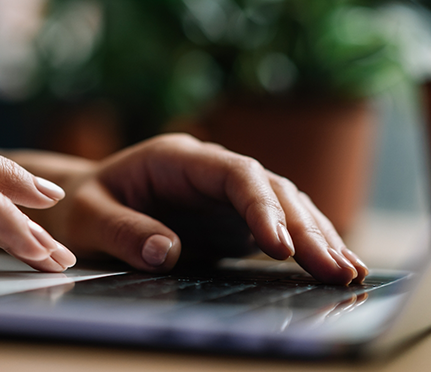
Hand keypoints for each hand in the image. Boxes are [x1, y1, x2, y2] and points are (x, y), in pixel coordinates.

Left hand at [17, 134, 367, 284]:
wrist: (85, 201)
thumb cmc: (83, 205)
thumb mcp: (89, 216)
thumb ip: (123, 230)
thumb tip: (166, 253)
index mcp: (177, 158)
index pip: (234, 172)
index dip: (261, 204)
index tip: (279, 245)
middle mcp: (208, 170)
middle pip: (268, 187)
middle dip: (303, 226)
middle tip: (334, 268)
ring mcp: (223, 193)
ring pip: (282, 202)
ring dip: (315, 234)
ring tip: (347, 271)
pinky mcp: (230, 217)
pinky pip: (276, 224)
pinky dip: (304, 242)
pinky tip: (330, 264)